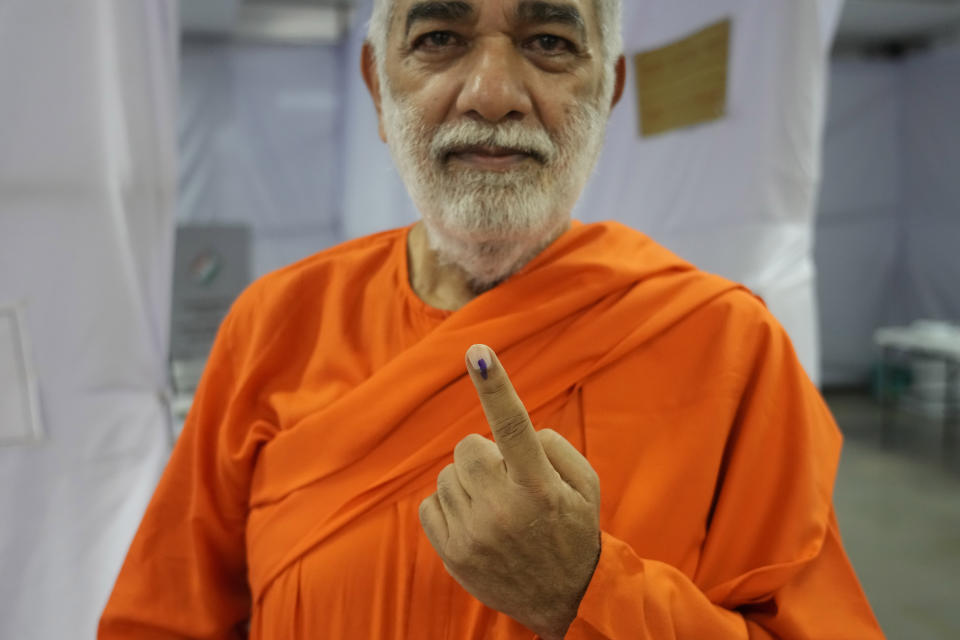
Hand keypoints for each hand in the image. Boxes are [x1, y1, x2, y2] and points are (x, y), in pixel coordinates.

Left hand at [419, 344, 601, 639]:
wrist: (565, 600)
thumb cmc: (575, 532)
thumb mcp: (585, 485)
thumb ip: (551, 446)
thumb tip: (511, 429)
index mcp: (539, 487)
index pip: (514, 425)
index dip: (495, 385)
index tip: (478, 352)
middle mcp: (503, 510)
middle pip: (468, 447)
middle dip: (485, 454)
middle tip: (508, 480)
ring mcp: (474, 535)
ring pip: (448, 475)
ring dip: (468, 483)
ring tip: (497, 509)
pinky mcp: (451, 553)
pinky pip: (430, 503)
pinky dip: (450, 506)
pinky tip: (476, 523)